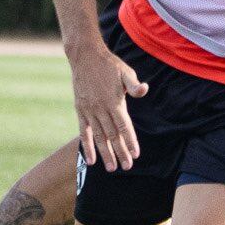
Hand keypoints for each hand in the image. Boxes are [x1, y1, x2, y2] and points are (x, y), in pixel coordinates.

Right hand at [69, 43, 147, 170]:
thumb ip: (134, 85)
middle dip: (120, 152)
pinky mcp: (80, 110)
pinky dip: (87, 146)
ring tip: (111, 168)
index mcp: (114, 101)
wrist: (85, 57)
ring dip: (105, 153)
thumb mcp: (125, 72)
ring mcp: (89, 111)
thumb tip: (144, 90)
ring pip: (98, 137)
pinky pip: (83, 132)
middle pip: (112, 135)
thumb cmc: (109, 65)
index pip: (124, 126)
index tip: (135, 155)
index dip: (130, 141)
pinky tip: (91, 160)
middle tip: (127, 167)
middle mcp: (101, 109)